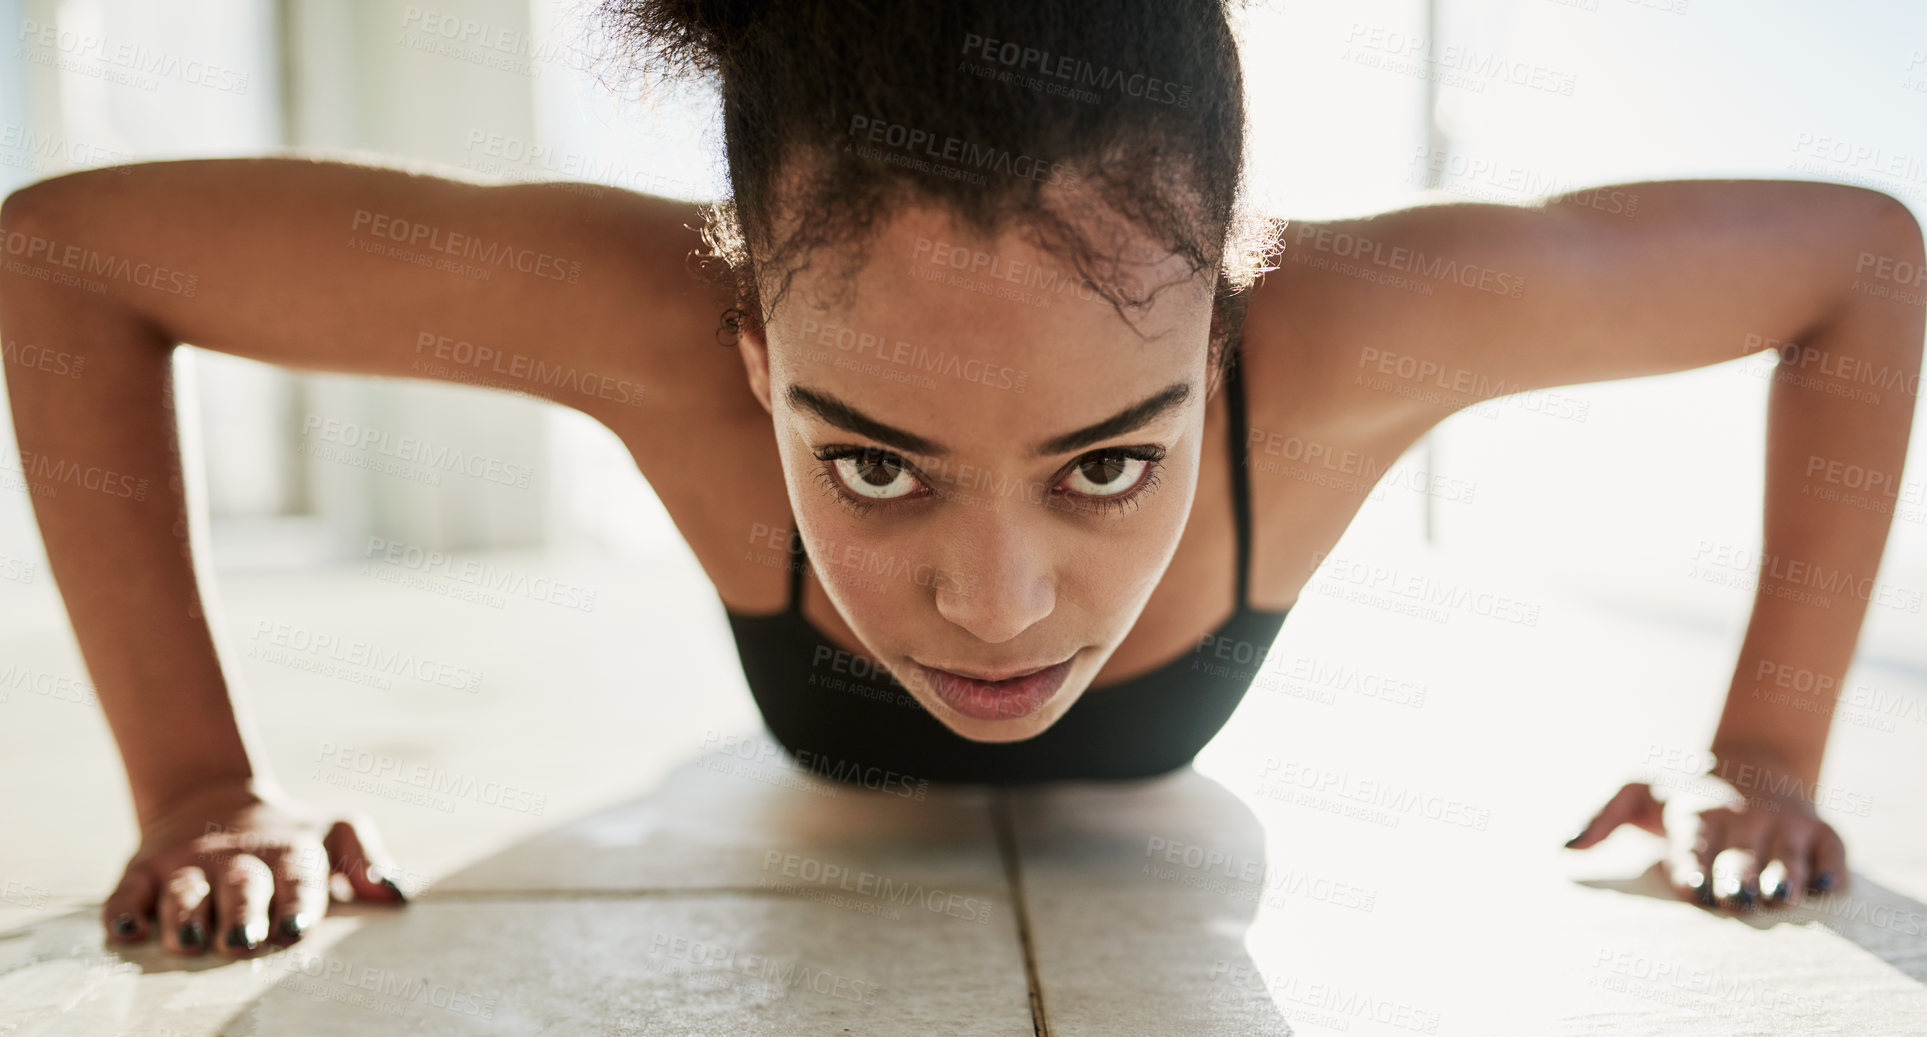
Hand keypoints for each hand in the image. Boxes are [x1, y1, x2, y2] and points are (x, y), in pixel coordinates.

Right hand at [101, 779, 407, 955]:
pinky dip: (125, 910)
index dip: (296, 901)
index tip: (295, 926)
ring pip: (184, 893)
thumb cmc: (286, 836)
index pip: (297, 878)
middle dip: (242, 916)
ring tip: (190, 940)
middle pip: (241, 889)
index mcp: (288, 854)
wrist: (211, 797)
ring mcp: (187, 866)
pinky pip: (127, 893)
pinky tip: (128, 928)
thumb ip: (364, 859)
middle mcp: (237, 861)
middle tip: (242, 942)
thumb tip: (398, 894)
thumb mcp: (331, 834)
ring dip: (187, 916)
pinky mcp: (141, 872)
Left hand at [1564, 776, 1846, 910]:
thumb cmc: (1683, 792)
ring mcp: (1785, 828)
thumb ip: (1600, 819)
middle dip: (1739, 878)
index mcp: (1696, 816)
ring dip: (1785, 878)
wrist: (1753, 762)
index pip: (1694, 846)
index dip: (1694, 867)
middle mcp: (1744, 822)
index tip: (1694, 887)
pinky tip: (1827, 886)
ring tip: (1780, 896)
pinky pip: (1833, 853)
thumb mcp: (1636, 792)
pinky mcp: (1822, 834)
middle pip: (1742, 858)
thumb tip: (1562, 847)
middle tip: (1737, 898)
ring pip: (1788, 858)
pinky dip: (1832, 869)